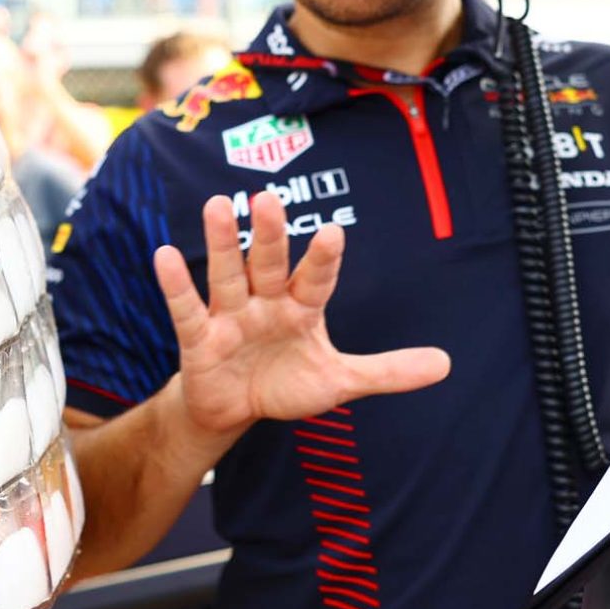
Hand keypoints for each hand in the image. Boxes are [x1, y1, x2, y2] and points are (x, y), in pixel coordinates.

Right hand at [154, 191, 451, 437]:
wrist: (236, 410)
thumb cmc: (286, 382)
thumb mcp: (339, 381)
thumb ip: (387, 370)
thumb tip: (446, 364)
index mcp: (302, 308)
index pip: (316, 279)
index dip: (323, 259)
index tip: (333, 232)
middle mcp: (266, 302)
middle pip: (269, 264)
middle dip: (269, 235)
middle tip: (268, 198)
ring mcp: (230, 316)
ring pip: (227, 275)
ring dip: (222, 243)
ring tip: (216, 203)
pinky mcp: (199, 338)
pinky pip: (186, 308)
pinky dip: (175, 284)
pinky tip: (164, 255)